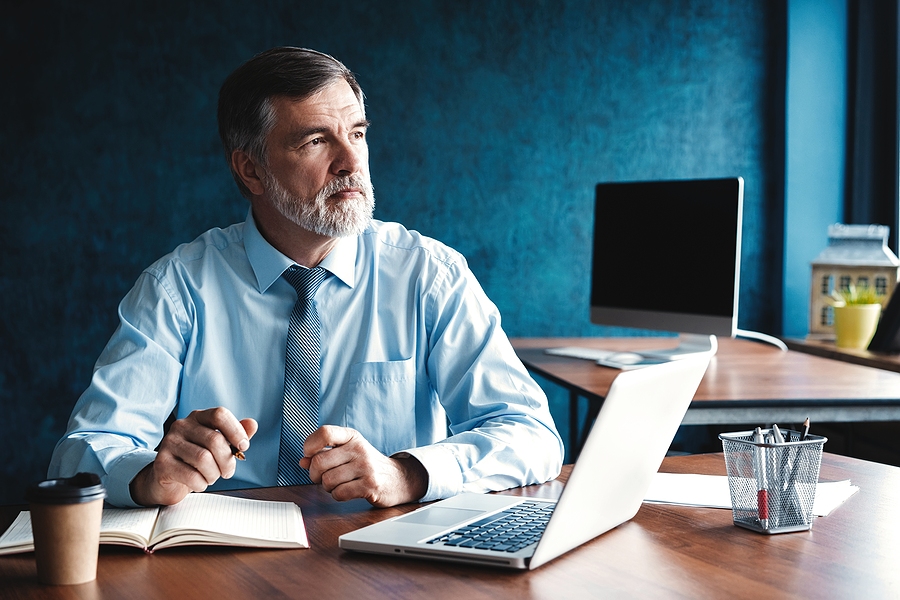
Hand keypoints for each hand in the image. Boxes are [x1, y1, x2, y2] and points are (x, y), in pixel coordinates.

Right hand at [130, 408, 257, 506]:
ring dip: (214, 474)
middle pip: (214, 440)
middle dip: (227, 461)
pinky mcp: (162, 463)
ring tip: (211, 477)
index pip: (219, 414)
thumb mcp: (218, 446)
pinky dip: (201, 484)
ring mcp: (169, 443)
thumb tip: (252, 424)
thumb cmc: (196, 460)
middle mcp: (181, 426)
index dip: (236, 431)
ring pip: (203, 459)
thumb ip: (235, 435)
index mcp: (198, 417)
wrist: (167, 480)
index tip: (243, 447)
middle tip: (227, 472)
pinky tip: (199, 484)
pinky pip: (191, 476)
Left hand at [299, 425, 427, 506]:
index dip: (310, 444)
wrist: (397, 478)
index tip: (309, 454)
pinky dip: (338, 495)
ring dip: (327, 487)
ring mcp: (365, 467)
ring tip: (338, 483)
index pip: (325, 432)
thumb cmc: (366, 464)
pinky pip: (339, 493)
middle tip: (322, 476)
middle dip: (315, 474)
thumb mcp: (348, 451)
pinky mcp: (370, 485)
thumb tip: (303, 461)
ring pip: (327, 480)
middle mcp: (359, 449)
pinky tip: (347, 491)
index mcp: (352, 437)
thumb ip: (324, 453)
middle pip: (319, 461)